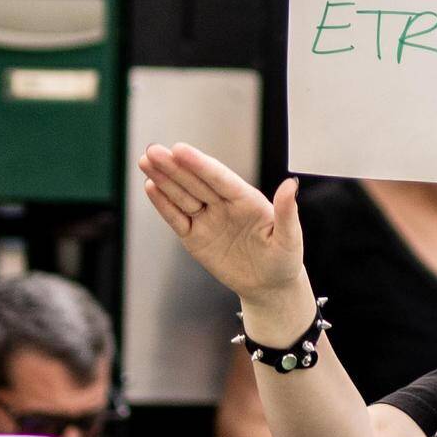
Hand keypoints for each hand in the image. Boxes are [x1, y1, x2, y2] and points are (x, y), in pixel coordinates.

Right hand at [136, 144, 311, 325]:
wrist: (269, 287)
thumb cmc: (284, 260)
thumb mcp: (290, 238)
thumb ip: (286, 211)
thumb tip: (291, 184)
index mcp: (247, 199)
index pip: (219, 178)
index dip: (199, 164)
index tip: (180, 150)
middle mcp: (225, 205)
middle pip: (195, 182)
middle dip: (173, 167)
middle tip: (153, 151)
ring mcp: (208, 219)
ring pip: (182, 196)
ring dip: (163, 179)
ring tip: (146, 161)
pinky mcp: (195, 237)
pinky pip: (177, 218)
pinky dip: (163, 204)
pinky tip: (151, 187)